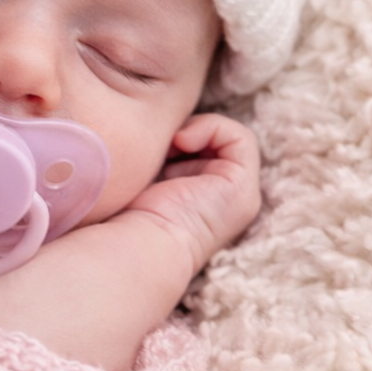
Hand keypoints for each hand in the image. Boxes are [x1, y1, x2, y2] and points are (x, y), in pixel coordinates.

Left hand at [122, 113, 260, 280]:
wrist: (139, 243)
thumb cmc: (127, 215)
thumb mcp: (142, 177)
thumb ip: (156, 156)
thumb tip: (158, 128)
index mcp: (199, 201)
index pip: (196, 152)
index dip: (174, 138)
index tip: (149, 143)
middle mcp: (223, 200)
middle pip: (211, 144)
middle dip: (182, 133)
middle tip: (158, 142)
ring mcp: (238, 196)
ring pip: (226, 139)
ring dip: (195, 129)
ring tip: (169, 143)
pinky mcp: (243, 189)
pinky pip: (240, 138)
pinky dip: (210, 128)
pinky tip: (181, 141)